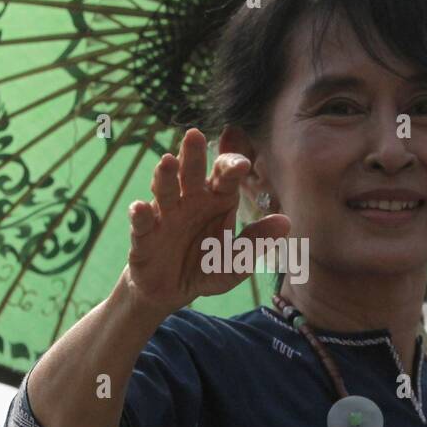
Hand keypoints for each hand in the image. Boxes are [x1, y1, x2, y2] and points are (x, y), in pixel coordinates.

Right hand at [124, 127, 290, 315]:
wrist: (172, 291)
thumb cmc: (206, 267)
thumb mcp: (234, 261)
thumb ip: (256, 242)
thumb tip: (286, 223)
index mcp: (216, 200)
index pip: (225, 176)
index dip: (231, 166)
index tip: (242, 164)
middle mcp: (190, 200)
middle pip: (191, 173)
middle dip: (192, 155)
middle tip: (194, 135)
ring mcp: (165, 215)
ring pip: (165, 190)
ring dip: (165, 175)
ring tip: (166, 161)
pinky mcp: (144, 235)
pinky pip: (142, 223)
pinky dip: (139, 215)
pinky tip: (139, 207)